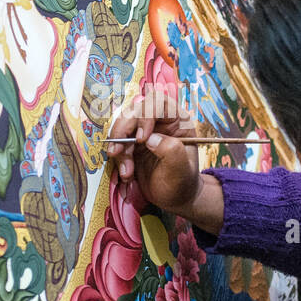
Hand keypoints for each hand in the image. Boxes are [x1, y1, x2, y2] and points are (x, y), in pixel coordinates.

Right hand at [106, 90, 202, 214]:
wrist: (174, 198)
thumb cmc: (182, 183)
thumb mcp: (181, 171)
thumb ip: (172, 152)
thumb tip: (151, 139)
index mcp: (177, 121)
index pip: (158, 102)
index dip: (146, 115)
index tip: (141, 139)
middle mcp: (159, 122)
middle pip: (134, 110)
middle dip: (123, 131)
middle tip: (118, 152)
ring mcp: (143, 131)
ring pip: (122, 126)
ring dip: (119, 148)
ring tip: (127, 171)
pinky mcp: (131, 144)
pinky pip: (117, 142)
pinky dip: (118, 158)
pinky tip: (127, 174)